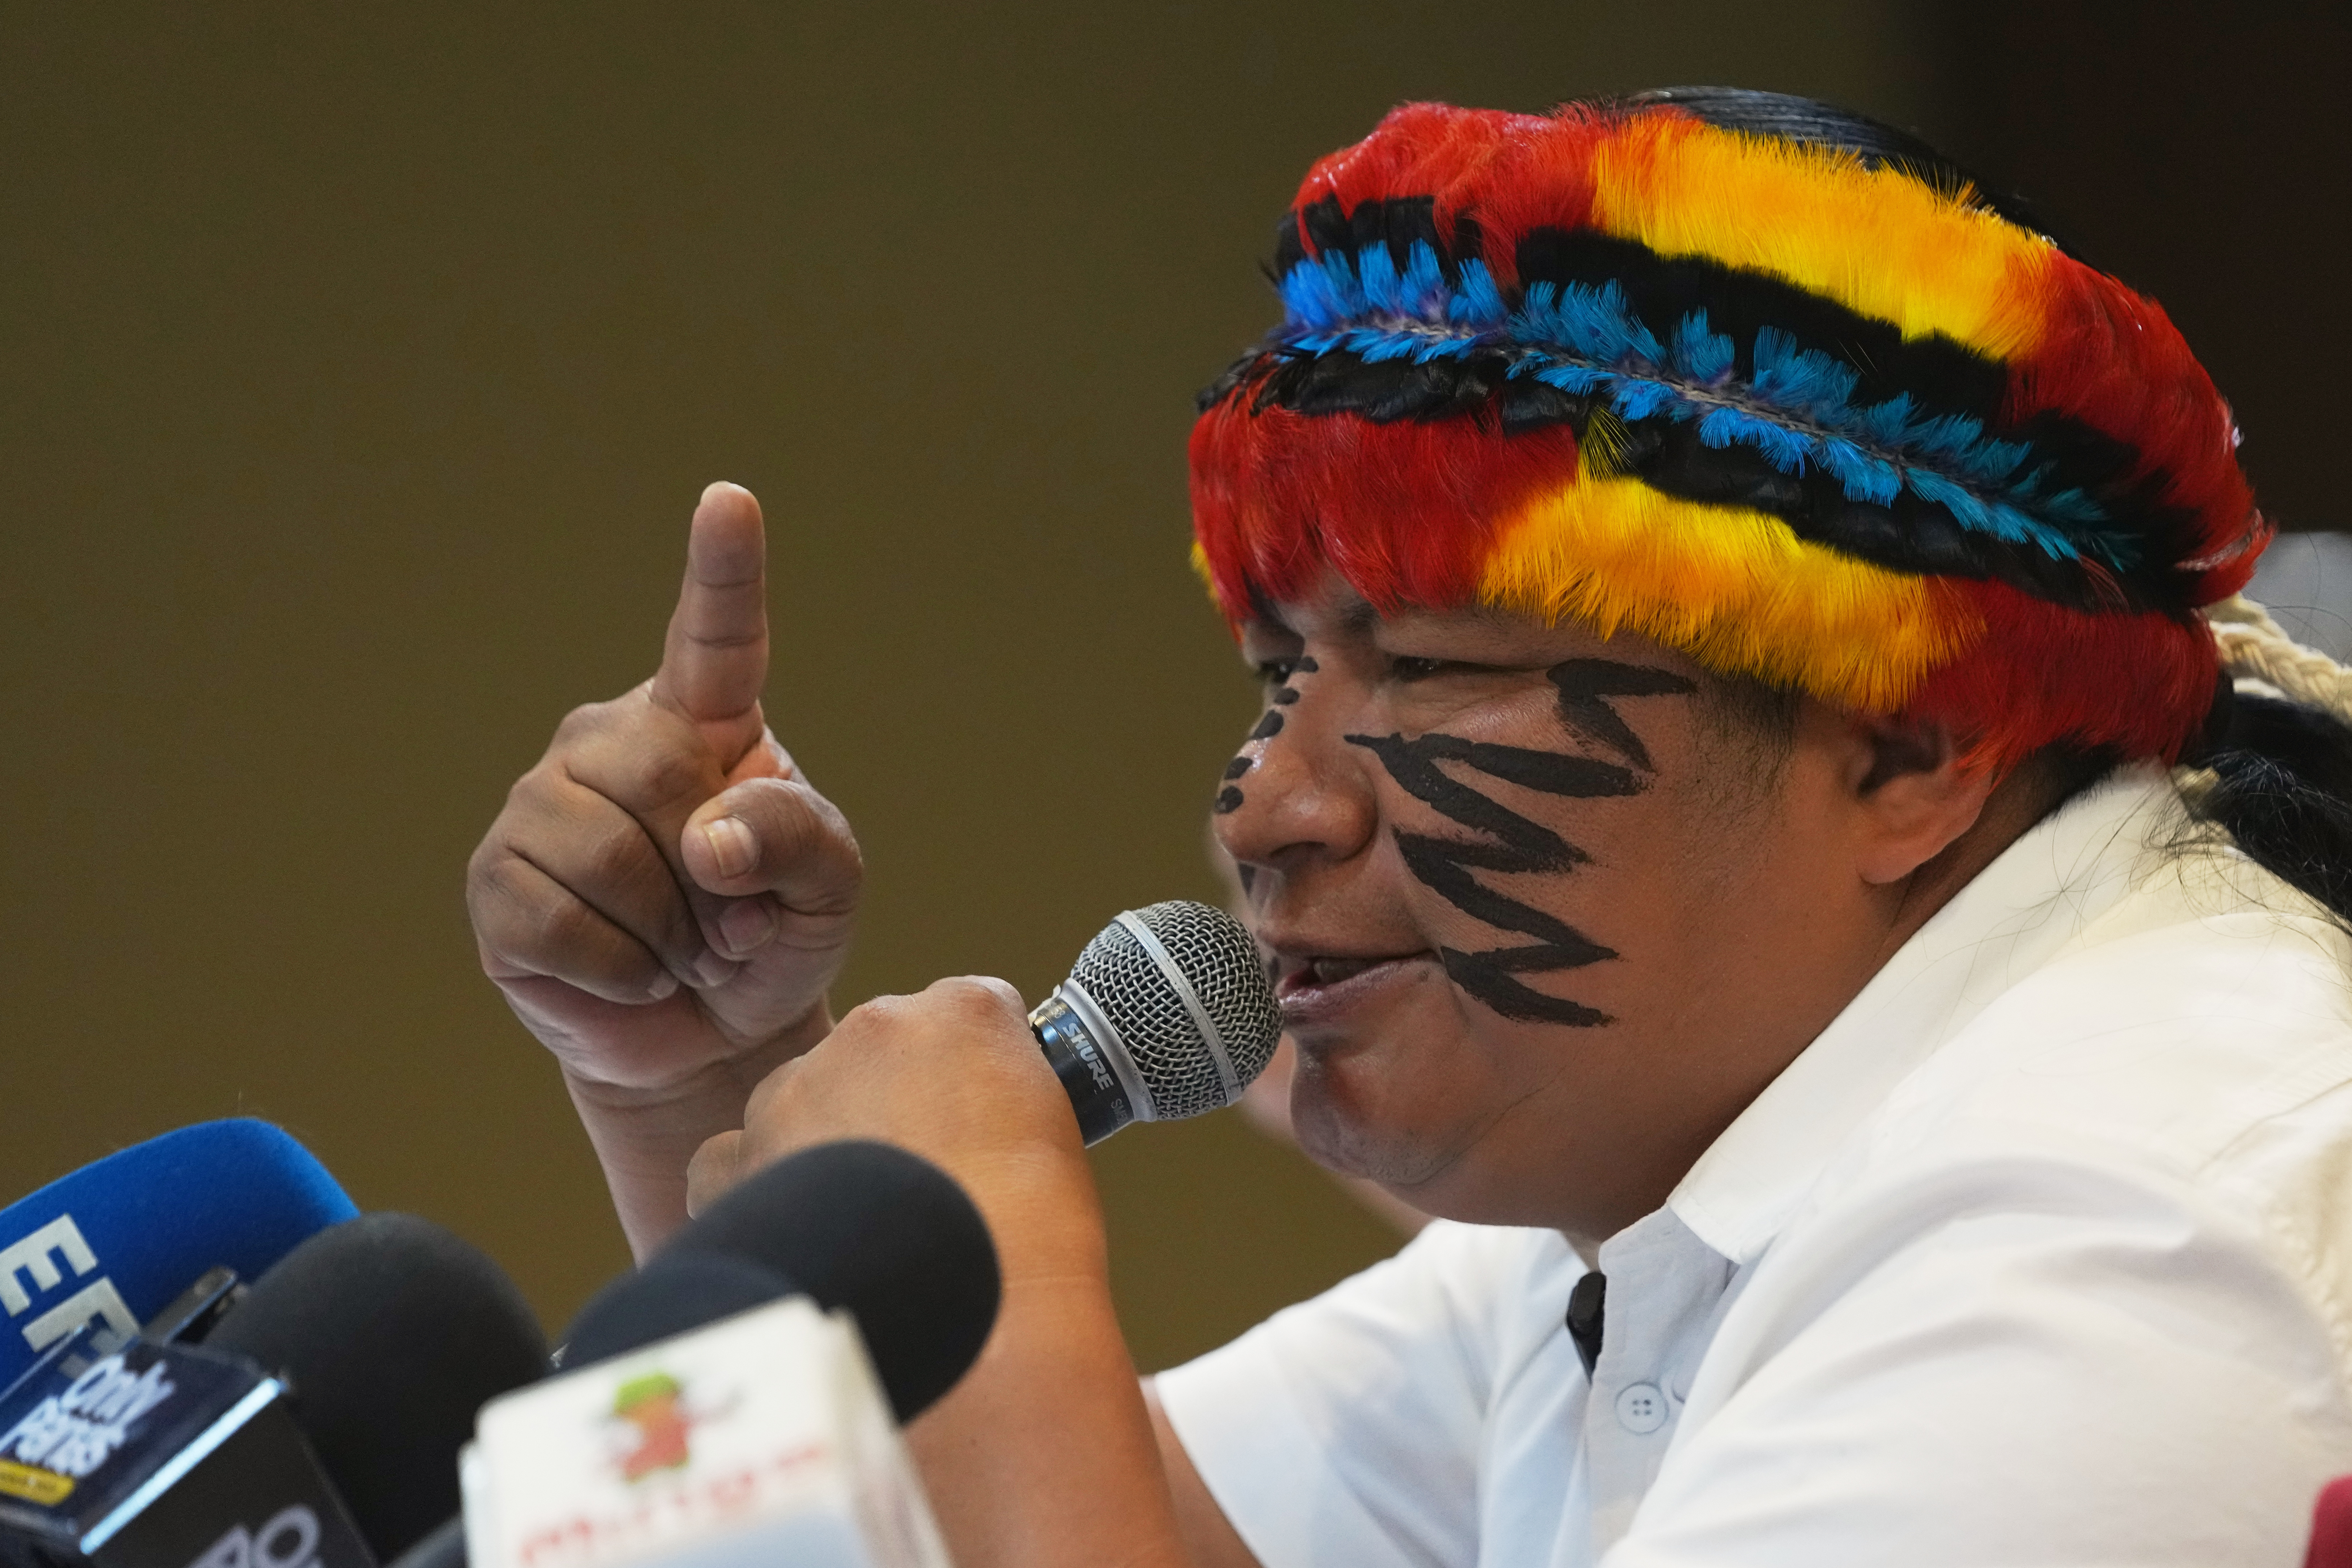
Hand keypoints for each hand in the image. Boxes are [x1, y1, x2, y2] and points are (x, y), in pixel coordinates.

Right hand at [467, 483, 861, 1101]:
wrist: (709, 1031)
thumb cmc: (770, 937)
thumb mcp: (828, 890)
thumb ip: (797, 841)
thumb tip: (708, 837)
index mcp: (707, 722)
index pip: (717, 634)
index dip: (722, 568)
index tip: (730, 501)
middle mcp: (613, 742)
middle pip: (664, 780)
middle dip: (714, 879)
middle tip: (729, 924)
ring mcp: (543, 804)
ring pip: (609, 860)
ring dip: (668, 935)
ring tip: (680, 951)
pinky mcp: (496, 881)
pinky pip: (560, 925)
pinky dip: (618, 973)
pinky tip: (630, 974)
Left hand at [687, 978, 1101, 1280]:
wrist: (975, 1318)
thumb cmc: (1032, 1239)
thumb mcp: (1053, 1142)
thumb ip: (1008, 1106)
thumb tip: (983, 1135)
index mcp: (965, 1015)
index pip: (961, 1016)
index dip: (966, 1076)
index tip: (973, 1122)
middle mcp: (874, 1028)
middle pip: (874, 1054)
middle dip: (888, 1104)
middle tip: (916, 1184)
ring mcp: (798, 1087)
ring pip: (799, 1099)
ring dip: (821, 1143)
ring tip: (859, 1224)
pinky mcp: (743, 1154)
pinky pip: (730, 1160)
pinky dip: (755, 1189)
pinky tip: (796, 1234)